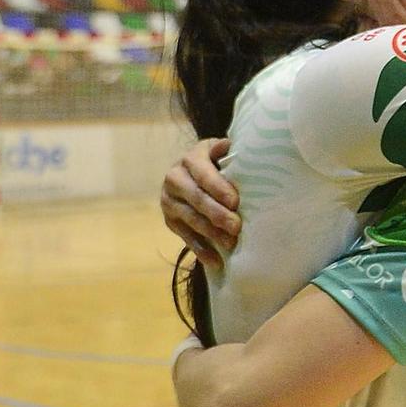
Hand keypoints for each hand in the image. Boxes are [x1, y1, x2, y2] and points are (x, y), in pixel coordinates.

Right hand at [161, 137, 238, 267]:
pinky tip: (216, 261)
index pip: (202, 173)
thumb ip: (226, 151)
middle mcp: (174, 177)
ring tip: (231, 243)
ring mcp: (169, 200)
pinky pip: (185, 237)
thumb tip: (228, 145)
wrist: (194, 174)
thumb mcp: (221, 152)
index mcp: (191, 158)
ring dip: (211, 233)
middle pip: (196, 198)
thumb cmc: (218, 163)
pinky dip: (201, 250)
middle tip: (237, 227)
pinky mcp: (169, 220)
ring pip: (190, 219)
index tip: (235, 202)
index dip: (218, 187)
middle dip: (217, 214)